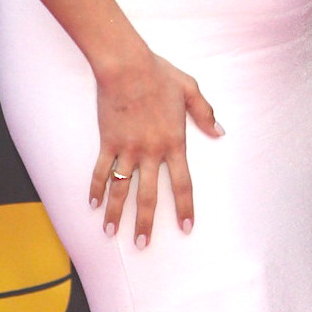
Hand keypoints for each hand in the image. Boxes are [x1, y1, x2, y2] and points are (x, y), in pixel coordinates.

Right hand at [90, 45, 223, 244]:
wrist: (126, 66)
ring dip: (116, 213)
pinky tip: (92, 204)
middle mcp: (151, 151)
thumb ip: (205, 113)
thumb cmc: (159, 74)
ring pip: (120, 189)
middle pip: (148, 195)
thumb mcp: (190, 89)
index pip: (182, 183)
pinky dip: (96, 188)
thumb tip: (220, 132)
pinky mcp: (107, 142)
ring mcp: (127, 149)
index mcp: (174, 142)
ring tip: (111, 233)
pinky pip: (100, 170)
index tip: (185, 227)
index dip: (184, 207)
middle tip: (142, 245)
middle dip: (145, 223)